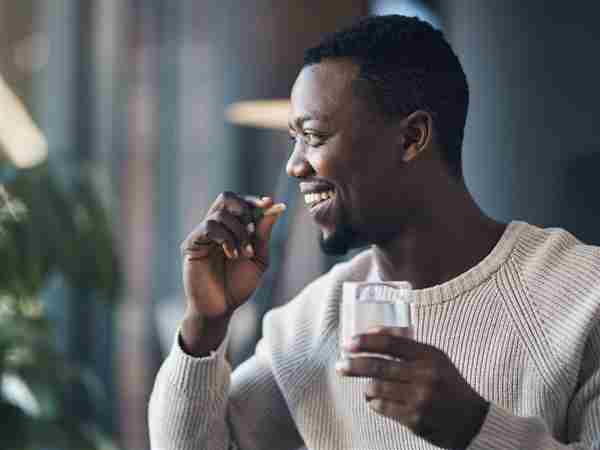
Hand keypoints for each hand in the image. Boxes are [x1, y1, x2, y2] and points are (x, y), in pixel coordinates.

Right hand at [180, 192, 284, 318]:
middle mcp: (216, 227)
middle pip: (226, 197)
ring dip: (238, 232)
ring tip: (243, 253)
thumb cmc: (238, 285)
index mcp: (231, 227)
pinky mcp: (191, 244)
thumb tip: (276, 206)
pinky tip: (231, 254)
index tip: (268, 203)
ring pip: (220, 214)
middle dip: (244, 210)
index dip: (253, 200)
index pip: (239, 202)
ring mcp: (202, 235)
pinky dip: (225, 238)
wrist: (222, 308)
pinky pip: (208, 227)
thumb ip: (264, 232)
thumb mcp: (258, 257)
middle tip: (252, 232)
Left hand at [336, 327, 488, 448]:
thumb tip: (372, 332)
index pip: (392, 343)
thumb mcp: (435, 359)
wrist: (472, 422)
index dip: (367, 341)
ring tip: (367, 387)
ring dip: (367, 387)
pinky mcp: (415, 419)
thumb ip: (407, 346)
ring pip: (377, 387)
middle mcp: (425, 375)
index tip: (349, 342)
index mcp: (430, 355)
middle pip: (379, 365)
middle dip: (354, 364)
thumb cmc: (448, 385)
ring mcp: (419, 399)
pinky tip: (377, 400)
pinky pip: (382, 407)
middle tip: (340, 365)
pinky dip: (374, 402)